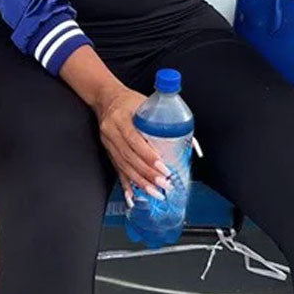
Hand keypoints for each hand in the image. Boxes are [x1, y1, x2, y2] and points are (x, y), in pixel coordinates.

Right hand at [93, 85, 172, 205]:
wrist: (106, 97)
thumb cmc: (129, 100)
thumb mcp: (144, 103)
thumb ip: (162, 119)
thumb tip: (188, 139)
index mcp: (121, 117)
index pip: (134, 140)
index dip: (148, 156)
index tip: (163, 167)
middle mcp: (111, 131)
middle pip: (130, 157)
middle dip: (148, 174)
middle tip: (164, 184)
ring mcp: (108, 143)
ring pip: (124, 166)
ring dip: (140, 182)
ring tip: (154, 192)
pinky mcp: (108, 150)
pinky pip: (117, 169)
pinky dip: (126, 184)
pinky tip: (132, 196)